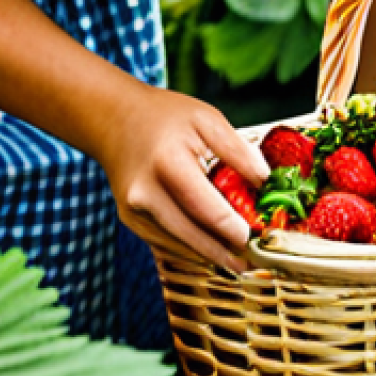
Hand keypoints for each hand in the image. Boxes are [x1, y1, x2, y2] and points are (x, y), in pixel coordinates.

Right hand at [95, 81, 270, 273]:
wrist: (112, 117)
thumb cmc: (162, 115)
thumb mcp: (205, 118)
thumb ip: (237, 149)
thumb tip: (264, 180)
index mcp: (168, 164)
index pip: (208, 211)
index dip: (235, 230)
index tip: (257, 237)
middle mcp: (145, 192)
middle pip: (193, 237)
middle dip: (224, 253)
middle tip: (250, 260)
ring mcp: (133, 209)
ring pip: (178, 246)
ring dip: (207, 255)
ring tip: (234, 260)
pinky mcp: (129, 218)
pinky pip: (164, 241)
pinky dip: (186, 246)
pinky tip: (207, 247)